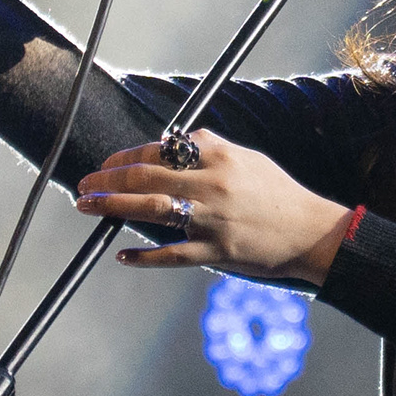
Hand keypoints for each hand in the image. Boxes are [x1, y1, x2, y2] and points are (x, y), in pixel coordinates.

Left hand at [77, 132, 351, 285]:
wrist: (311, 232)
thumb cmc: (278, 194)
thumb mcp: (248, 158)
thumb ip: (211, 147)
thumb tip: (177, 139)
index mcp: (219, 157)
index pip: (158, 151)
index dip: (124, 158)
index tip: (105, 165)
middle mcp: (212, 185)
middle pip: (146, 178)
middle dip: (107, 181)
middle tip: (83, 186)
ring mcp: (213, 220)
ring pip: (151, 211)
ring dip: (112, 208)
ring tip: (87, 207)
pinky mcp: (217, 252)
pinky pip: (172, 255)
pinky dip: (144, 256)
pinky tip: (122, 255)